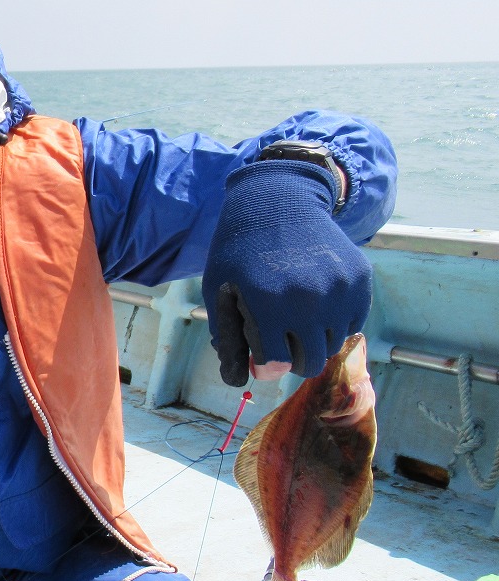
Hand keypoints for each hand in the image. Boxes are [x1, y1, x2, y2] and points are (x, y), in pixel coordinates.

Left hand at [202, 159, 371, 386]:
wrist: (278, 200)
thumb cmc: (240, 250)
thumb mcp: (220, 291)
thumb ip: (228, 338)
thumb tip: (240, 380)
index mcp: (269, 303)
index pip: (276, 364)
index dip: (265, 362)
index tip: (260, 350)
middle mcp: (309, 299)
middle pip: (310, 363)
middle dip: (291, 357)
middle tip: (280, 337)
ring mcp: (339, 288)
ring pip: (332, 345)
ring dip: (313, 339)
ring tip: (295, 313)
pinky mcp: (360, 279)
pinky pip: (352, 323)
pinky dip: (335, 321)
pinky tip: (316, 298)